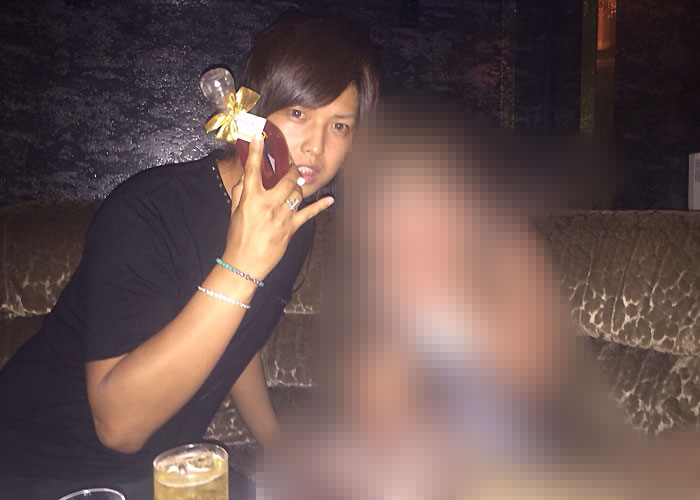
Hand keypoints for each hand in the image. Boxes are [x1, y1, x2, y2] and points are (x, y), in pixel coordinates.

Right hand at [222, 134, 333, 279]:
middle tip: (290, 165)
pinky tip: (330, 199)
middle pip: (287, 180)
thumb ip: (241, 190)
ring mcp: (283, 217)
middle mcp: (269, 205)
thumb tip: (248, 175)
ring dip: (298, 186)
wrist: (244, 263)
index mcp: (251, 199)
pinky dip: (320, 206)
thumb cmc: (238, 237)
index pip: (253, 169)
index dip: (256, 151)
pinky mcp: (292, 228)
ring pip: (298, 193)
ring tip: (295, 183)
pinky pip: (309, 214)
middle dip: (291, 170)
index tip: (259, 136)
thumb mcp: (234, 210)